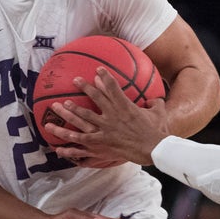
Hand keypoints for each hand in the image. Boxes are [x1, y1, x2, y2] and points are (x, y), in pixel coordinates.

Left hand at [44, 67, 171, 164]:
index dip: (105, 77)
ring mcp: (106, 129)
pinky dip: (71, 140)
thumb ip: (155, 103)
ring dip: (71, 110)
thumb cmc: (157, 131)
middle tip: (75, 80)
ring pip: (84, 117)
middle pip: (95, 98)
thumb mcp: (159, 113)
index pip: (113, 87)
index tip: (98, 70)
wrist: (153, 148)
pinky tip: (61, 138)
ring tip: (60, 105)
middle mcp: (112, 115)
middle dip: (84, 87)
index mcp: (125, 106)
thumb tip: (154, 99)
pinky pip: (83, 141)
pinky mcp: (102, 143)